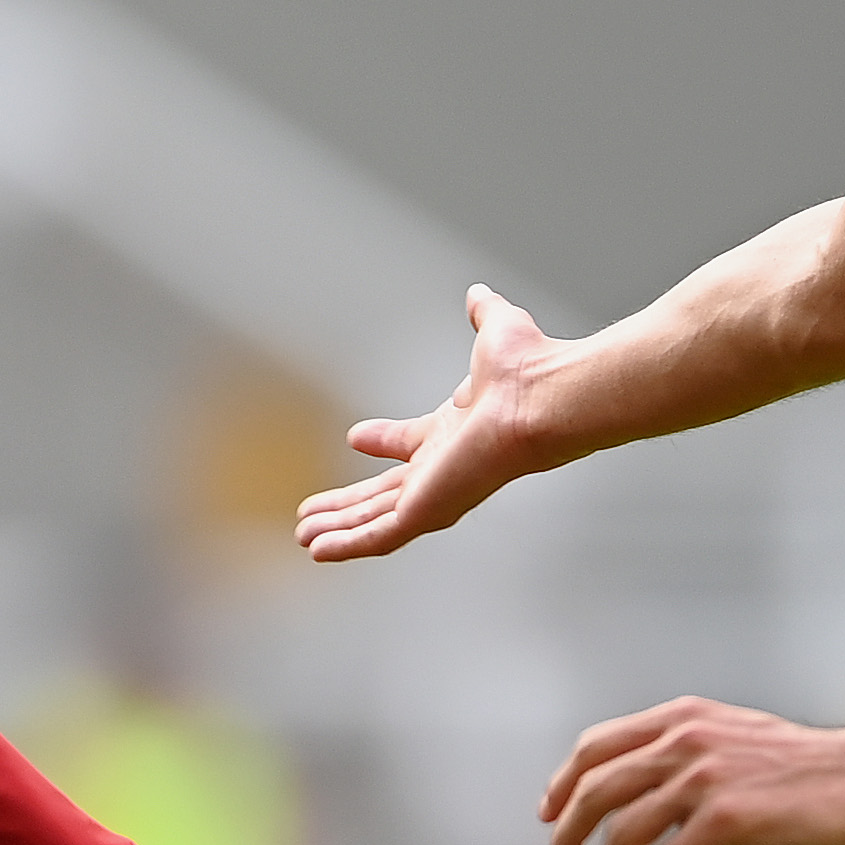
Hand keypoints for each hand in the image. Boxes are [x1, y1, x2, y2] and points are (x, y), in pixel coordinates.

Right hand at [297, 285, 560, 563]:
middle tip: (313, 512)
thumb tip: (479, 294)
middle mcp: (442, 467)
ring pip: (376, 520)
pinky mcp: (427, 511)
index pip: (411, 444)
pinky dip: (347, 544)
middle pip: (384, 493)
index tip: (356, 435)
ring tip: (304, 537)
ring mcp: (434, 493)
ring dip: (339, 529)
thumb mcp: (495, 331)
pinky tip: (317, 549)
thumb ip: (484, 314)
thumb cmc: (527, 368)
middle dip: (347, 503)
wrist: (540, 398)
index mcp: (454, 431)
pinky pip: (379, 535)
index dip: (383, 440)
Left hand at [543, 697, 844, 844]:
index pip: (597, 747)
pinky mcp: (725, 822)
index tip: (550, 815)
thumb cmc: (809, 768)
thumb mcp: (736, 739)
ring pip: (622, 833)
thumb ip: (687, 751)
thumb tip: (644, 787)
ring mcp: (703, 780)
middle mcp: (684, 743)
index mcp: (682, 719)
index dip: (565, 783)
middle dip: (568, 833)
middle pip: (596, 790)